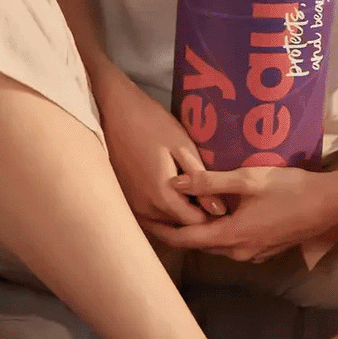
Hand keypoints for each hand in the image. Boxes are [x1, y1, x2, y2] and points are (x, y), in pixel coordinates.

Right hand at [93, 67, 226, 227]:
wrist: (116, 112)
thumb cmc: (152, 124)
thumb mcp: (182, 147)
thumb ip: (200, 179)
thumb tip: (219, 209)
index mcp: (161, 196)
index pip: (194, 222)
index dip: (211, 213)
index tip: (222, 199)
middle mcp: (144, 209)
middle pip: (178, 226)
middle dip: (196, 216)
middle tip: (210, 195)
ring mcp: (131, 206)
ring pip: (163, 224)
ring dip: (179, 215)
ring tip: (194, 192)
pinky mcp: (125, 200)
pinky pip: (149, 217)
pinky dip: (163, 211)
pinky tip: (173, 192)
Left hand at [142, 162, 337, 262]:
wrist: (331, 203)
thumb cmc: (290, 188)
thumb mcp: (248, 179)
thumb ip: (209, 182)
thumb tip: (173, 183)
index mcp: (231, 236)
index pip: (185, 239)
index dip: (162, 230)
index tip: (143, 220)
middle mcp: (239, 252)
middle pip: (200, 243)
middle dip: (178, 229)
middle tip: (158, 210)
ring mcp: (255, 253)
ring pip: (218, 243)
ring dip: (201, 229)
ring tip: (183, 209)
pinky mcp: (267, 248)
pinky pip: (235, 242)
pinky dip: (221, 230)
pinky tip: (220, 213)